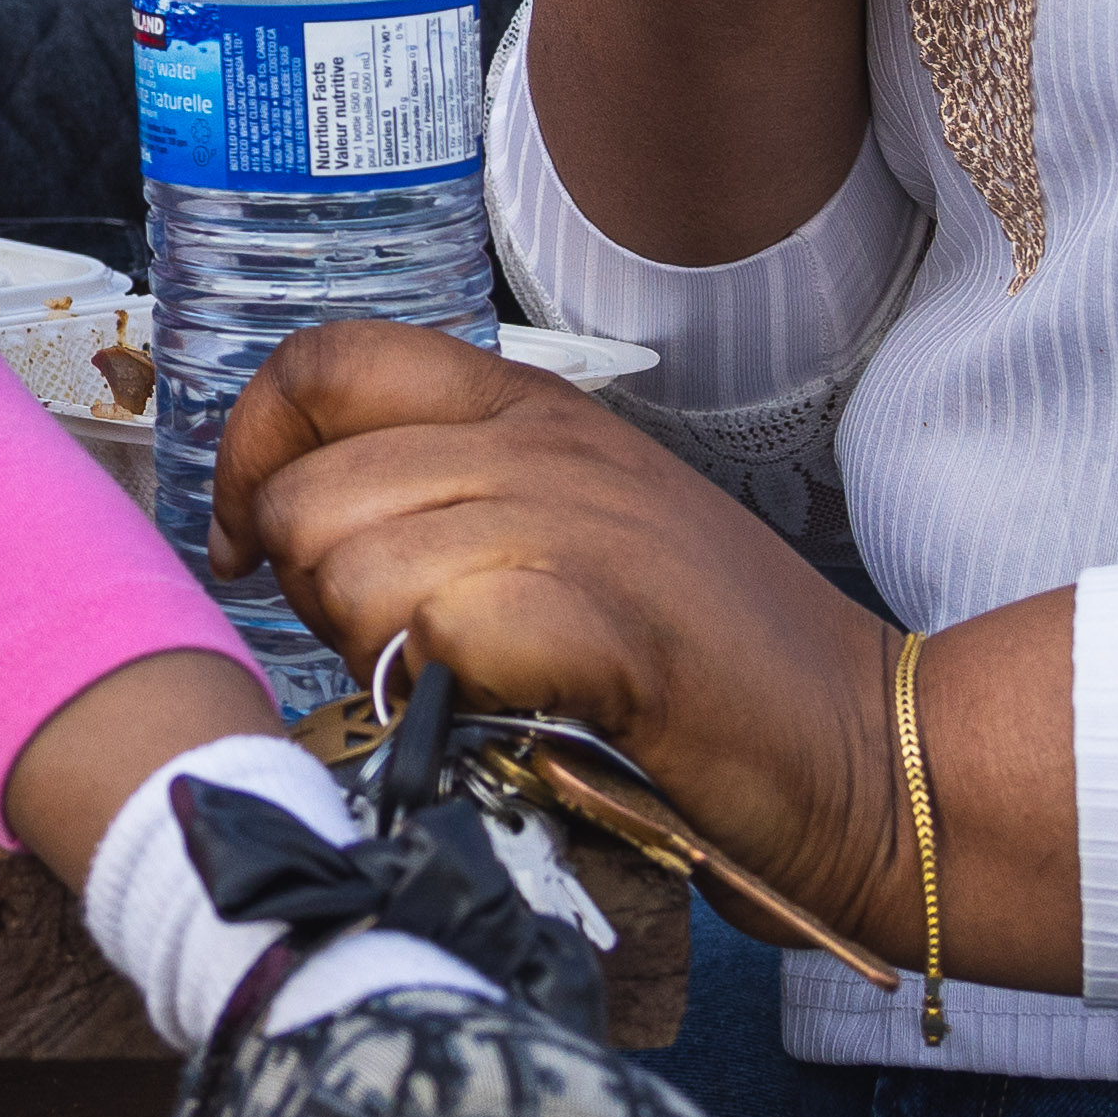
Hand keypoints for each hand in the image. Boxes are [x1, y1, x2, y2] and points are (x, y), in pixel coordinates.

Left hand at [213, 322, 904, 949]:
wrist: (871, 752)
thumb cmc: (712, 669)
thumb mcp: (576, 533)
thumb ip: (453, 503)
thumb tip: (300, 532)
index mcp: (532, 407)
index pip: (323, 364)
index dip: (251, 455)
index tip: (246, 546)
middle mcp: (545, 445)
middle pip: (309, 492)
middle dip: (311, 592)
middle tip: (387, 652)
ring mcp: (578, 524)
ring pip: (350, 570)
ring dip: (374, 652)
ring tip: (458, 688)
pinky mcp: (606, 622)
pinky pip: (438, 636)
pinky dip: (445, 692)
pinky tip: (504, 713)